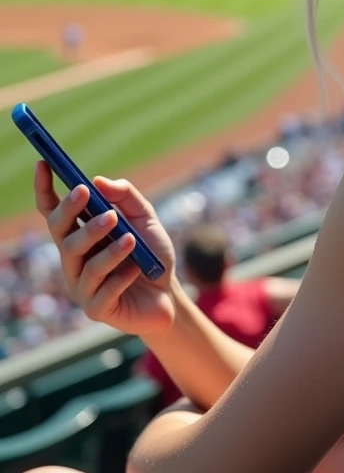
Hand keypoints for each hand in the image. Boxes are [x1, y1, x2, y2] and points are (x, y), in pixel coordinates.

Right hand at [35, 162, 178, 337]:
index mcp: (81, 236)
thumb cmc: (152, 253)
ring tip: (131, 239)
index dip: (45, 189)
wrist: (169, 294)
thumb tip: (98, 181)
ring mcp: (82, 286)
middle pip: (61, 233)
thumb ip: (126, 197)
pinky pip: (102, 290)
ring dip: (107, 248)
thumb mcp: (145, 218)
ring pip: (83, 262)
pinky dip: (121, 276)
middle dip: (71, 211)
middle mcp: (75, 260)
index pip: (53, 212)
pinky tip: (137, 270)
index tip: (43, 163)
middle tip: (87, 194)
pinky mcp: (96, 309)